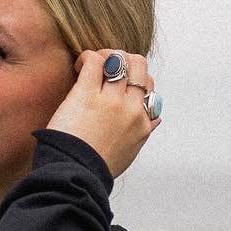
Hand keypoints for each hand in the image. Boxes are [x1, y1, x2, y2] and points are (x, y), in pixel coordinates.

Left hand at [46, 49, 159, 179]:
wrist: (75, 174)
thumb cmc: (97, 166)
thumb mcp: (129, 152)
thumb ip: (143, 132)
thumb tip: (154, 119)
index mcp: (142, 122)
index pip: (149, 87)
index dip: (135, 80)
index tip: (119, 84)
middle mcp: (131, 108)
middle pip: (139, 66)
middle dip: (125, 60)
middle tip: (107, 67)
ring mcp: (111, 100)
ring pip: (120, 58)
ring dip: (106, 55)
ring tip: (92, 64)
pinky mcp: (87, 94)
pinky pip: (95, 61)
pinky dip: (87, 57)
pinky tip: (79, 66)